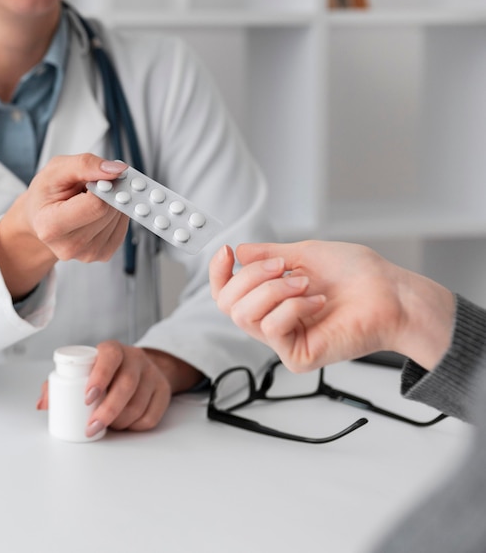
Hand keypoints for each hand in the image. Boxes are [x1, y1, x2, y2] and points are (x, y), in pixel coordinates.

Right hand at [0, 154, 129, 298]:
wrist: (41, 219)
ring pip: (119, 219)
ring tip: (92, 199)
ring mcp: (87, 254)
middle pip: (109, 212)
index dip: (104, 185)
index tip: (100, 177)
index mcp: (50, 225)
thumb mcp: (57, 170)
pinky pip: (123, 228)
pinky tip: (100, 210)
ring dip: (113, 202)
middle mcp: (69, 246)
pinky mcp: (103, 255)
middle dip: (109, 192)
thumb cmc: (46, 194)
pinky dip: (117, 215)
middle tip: (97, 185)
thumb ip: (85, 165)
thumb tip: (117, 170)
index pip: (96, 205)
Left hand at [36, 342, 202, 435]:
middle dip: (107, 410)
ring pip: (138, 403)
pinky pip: (151, 416)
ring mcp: (152, 375)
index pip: (110, 357)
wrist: (141, 369)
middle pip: (127, 384)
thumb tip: (42, 404)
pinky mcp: (163, 392)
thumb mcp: (85, 371)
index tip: (87, 397)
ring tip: (106, 427)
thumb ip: (61, 384)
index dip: (100, 376)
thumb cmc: (105, 372)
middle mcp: (136, 359)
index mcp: (114, 350)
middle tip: (91, 426)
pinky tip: (124, 425)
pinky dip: (134, 426)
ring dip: (119, 421)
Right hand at [209, 241, 454, 372]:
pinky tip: (318, 302)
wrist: (391, 293)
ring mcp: (283, 340)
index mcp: (270, 299)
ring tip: (306, 284)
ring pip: (246, 315)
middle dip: (252, 277)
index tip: (227, 253)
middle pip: (228, 303)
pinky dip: (293, 306)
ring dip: (275, 290)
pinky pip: (272, 328)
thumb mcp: (304, 254)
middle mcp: (272, 321)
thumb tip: (239, 252)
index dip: (218, 274)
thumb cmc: (356, 275)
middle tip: (284, 267)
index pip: (226, 294)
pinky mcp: (297, 356)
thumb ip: (267, 254)